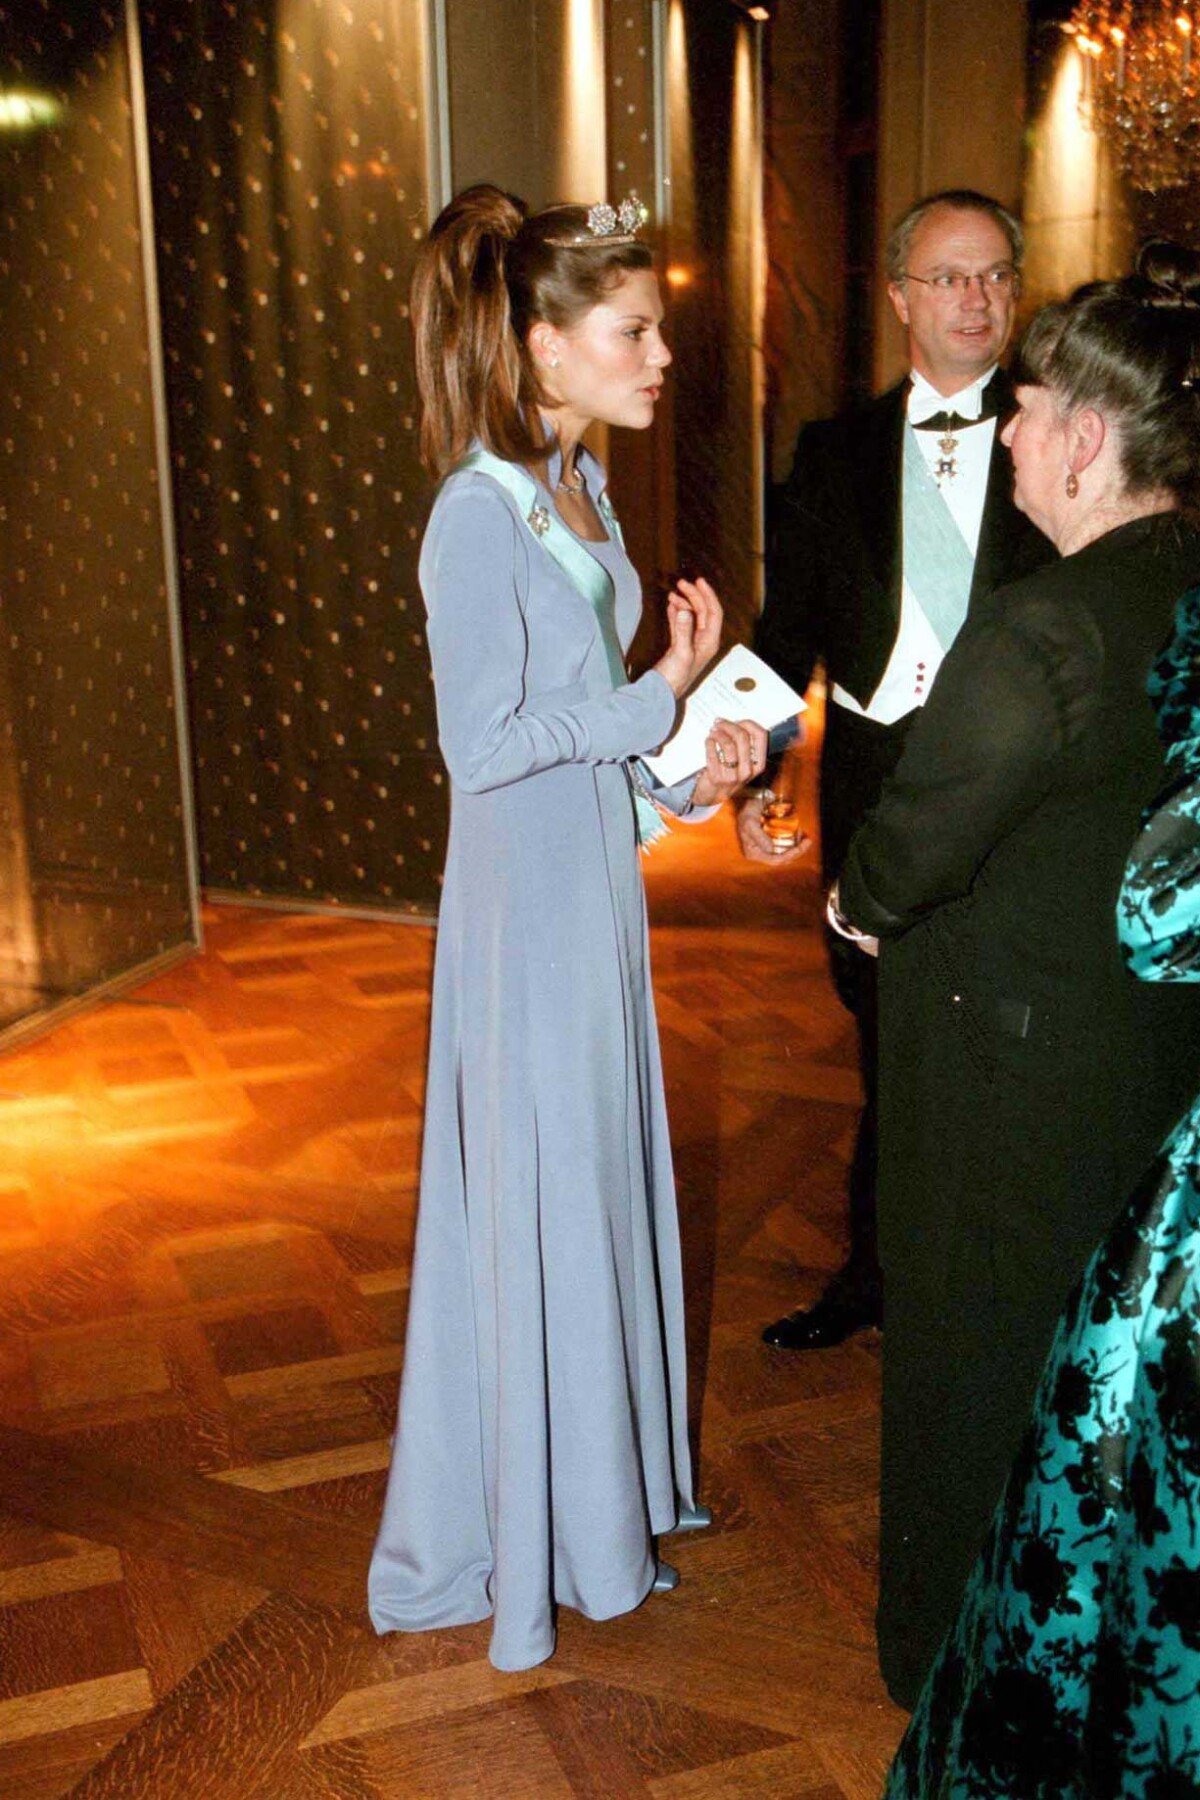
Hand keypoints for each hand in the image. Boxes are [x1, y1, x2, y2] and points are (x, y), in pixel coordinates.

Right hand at [654, 577, 722, 696]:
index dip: (708, 595)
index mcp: (709, 642)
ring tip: (672, 595)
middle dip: (694, 596)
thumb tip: (684, 610)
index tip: (699, 581)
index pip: (714, 612)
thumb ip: (683, 630)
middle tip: (681, 583)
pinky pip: (681, 624)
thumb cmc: (674, 677)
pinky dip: (677, 613)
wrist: (661, 692)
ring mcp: (692, 642)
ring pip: (692, 616)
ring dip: (684, 603)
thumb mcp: (681, 652)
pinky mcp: (680, 645)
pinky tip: (671, 605)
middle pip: (703, 611)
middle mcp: (704, 641)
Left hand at [692, 718, 770, 807]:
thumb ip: (744, 744)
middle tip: (719, 723)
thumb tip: (736, 722)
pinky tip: (708, 741)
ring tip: (713, 732)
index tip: (737, 721)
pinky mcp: (717, 778)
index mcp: (758, 764)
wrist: (713, 796)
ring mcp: (733, 776)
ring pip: (728, 744)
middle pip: (742, 737)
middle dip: (729, 725)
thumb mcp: (743, 761)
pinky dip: (709, 742)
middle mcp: (748, 771)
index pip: (761, 736)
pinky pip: (713, 753)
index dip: (748, 723)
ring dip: (718, 733)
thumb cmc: (728, 773)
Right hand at [735, 790, 810, 865]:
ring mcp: (767, 848)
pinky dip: (795, 841)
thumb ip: (759, 838)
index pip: (775, 860)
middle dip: (797, 851)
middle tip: (808, 841)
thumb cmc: (748, 813)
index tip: (802, 846)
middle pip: (783, 858)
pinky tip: (800, 833)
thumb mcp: (750, 824)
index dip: (790, 855)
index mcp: (753, 853)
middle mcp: (760, 853)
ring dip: (798, 846)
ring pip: (786, 852)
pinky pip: (786, 845)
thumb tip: (771, 849)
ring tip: (805, 837)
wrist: (750, 803)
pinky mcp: (772, 841)